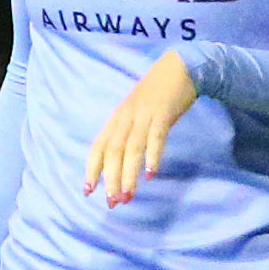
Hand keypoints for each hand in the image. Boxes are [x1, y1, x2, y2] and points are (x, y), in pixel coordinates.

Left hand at [83, 49, 197, 205]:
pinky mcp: (163, 114)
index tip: (88, 191)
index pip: (98, 147)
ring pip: (131, 148)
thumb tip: (122, 161)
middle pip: (113, 151)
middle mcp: (125, 118)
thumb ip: (128, 133)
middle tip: (112, 201)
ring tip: (127, 195)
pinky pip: (156, 137)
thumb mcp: (136, 113)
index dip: (92, 169)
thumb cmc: (157, 95)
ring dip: (128, 174)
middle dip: (110, 178)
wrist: (179, 68)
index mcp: (117, 119)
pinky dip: (152, 156)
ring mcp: (144, 115)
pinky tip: (151, 173)